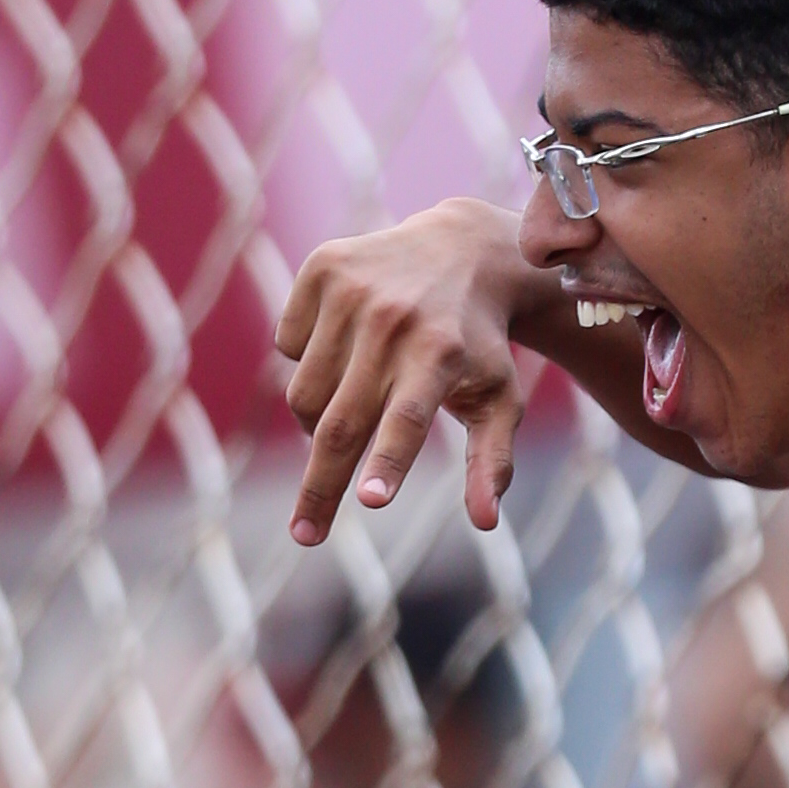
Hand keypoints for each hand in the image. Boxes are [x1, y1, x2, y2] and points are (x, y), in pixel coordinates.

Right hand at [278, 199, 533, 545]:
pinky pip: (288, 345)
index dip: (387, 461)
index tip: (371, 502)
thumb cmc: (479, 347)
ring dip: (317, 421)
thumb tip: (486, 523)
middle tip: (305, 535)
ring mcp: (352, 291)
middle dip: (319, 488)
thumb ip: (493, 461)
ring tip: (354, 403)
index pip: (408, 418)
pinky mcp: (321, 268)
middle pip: (341, 422)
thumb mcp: (500, 399)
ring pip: (303, 393)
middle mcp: (394, 319)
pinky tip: (346, 342)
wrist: (461, 252)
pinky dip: (306, 361)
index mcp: (441, 355)